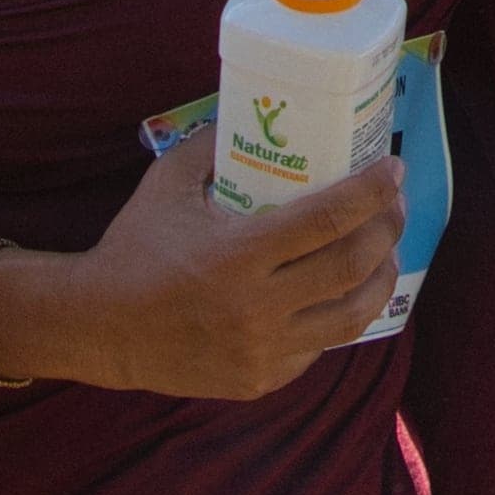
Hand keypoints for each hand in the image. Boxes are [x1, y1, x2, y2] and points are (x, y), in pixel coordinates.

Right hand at [1, 132, 403, 398]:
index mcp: (237, 255)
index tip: (392, 169)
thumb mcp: (167, 184)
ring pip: (350, 317)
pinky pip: (318, 347)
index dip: (369, 193)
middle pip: (351, 268)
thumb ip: (211, 145)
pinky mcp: (262, 381)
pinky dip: (338, 314)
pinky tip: (340, 291)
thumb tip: (254, 113)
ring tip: (385, 251)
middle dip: (387, 230)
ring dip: (380, 278)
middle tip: (394, 204)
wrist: (100, 328)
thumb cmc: (135, 247)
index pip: (326, 221)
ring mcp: (263, 351)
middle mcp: (257, 308)